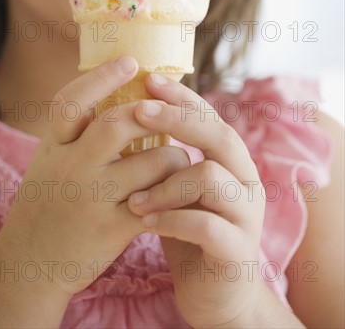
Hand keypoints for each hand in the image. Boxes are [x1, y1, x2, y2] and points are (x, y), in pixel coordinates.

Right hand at [0, 58, 189, 297]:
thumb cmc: (49, 202)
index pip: (72, 102)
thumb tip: (122, 96)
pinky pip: (159, 199)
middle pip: (119, 124)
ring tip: (177, 158)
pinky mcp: (113, 228)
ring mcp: (93, 198)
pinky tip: (177, 189)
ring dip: (175, 155)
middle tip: (171, 111)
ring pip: (152, 162)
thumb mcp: (52, 160)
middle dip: (152, 113)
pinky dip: (174, 189)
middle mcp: (72, 167)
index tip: (131, 62)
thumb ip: (79, 132)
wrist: (31, 264)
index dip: (103, 77)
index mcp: (55, 146)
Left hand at [128, 74, 265, 327]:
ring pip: (211, 177)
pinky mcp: (237, 249)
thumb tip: (129, 117)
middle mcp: (245, 180)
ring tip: (133, 198)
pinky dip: (171, 220)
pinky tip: (144, 223)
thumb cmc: (190, 232)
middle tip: (140, 111)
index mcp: (230, 162)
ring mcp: (246, 214)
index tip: (150, 79)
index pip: (211, 116)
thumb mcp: (179, 188)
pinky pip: (205, 225)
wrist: (217, 294)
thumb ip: (167, 158)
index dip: (182, 96)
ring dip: (165, 183)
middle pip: (220, 136)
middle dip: (179, 119)